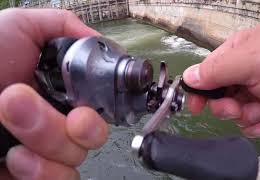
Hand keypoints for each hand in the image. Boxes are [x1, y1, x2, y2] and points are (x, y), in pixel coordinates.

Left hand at [0, 9, 107, 178]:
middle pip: (92, 137)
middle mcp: (59, 122)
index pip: (100, 108)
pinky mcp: (31, 174)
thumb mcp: (20, 27)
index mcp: (63, 93)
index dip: (100, 111)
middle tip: (31, 105)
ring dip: (45, 139)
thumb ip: (64, 27)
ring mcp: (46, 151)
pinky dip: (39, 170)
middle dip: (69, 127)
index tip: (81, 109)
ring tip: (8, 116)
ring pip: (75, 161)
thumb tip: (103, 45)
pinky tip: (13, 155)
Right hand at [183, 24, 259, 137]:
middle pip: (217, 90)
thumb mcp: (255, 63)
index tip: (196, 105)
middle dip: (224, 105)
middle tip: (235, 110)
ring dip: (240, 116)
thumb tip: (189, 77)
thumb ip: (219, 69)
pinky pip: (245, 117)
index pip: (208, 68)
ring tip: (257, 114)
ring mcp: (254, 86)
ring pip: (230, 107)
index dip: (200, 88)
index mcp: (239, 48)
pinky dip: (251, 123)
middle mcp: (244, 66)